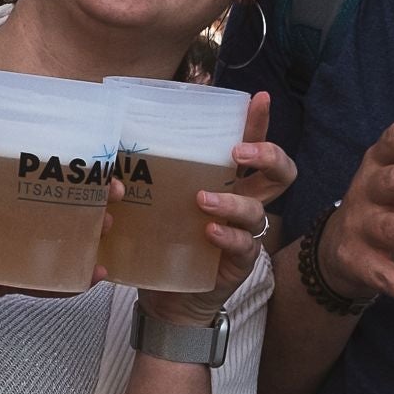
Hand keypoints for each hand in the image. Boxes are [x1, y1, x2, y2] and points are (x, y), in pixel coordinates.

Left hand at [138, 92, 292, 322]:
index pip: (251, 144)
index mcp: (226, 180)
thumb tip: (114, 137)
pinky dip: (228, 236)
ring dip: (233, 201)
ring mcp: (245, 232)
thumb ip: (145, 173)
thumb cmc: (162, 238)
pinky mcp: (240, 261)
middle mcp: (243, 202)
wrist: (166, 295)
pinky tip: (210, 232)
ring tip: (202, 200)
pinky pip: (245, 245)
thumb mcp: (154, 199)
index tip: (258, 98)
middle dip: (267, 154)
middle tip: (237, 151)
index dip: (259, 121)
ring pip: (259, 209)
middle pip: (279, 173)